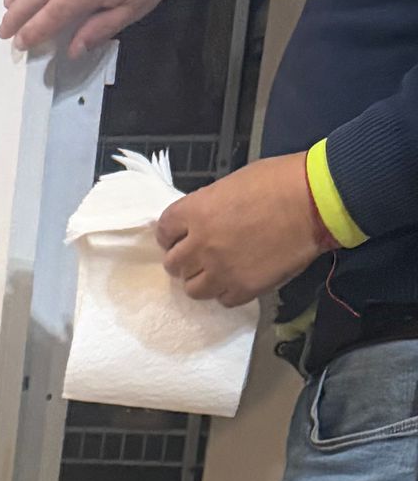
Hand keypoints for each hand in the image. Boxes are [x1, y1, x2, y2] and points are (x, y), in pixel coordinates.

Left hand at [155, 156, 329, 305]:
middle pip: (174, 264)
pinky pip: (222, 300)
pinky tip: (240, 278)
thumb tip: (202, 221)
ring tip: (219, 270)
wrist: (316, 201)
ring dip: (203, 279)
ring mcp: (221, 270)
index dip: (172, 234)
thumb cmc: (280, 181)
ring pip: (193, 289)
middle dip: (185, 259)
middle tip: (202, 254)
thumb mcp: (233, 183)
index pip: (164, 230)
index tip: (180, 236)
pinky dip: (228, 291)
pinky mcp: (242, 289)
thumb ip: (209, 206)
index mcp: (196, 212)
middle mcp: (201, 245)